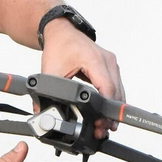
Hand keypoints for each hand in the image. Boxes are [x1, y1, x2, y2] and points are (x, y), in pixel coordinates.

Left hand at [41, 19, 123, 139]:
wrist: (61, 32)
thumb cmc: (59, 46)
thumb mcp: (50, 70)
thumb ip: (46, 92)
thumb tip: (42, 111)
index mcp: (95, 60)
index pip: (107, 89)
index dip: (105, 110)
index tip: (101, 123)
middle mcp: (107, 60)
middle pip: (117, 93)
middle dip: (111, 114)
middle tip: (103, 129)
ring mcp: (111, 63)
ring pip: (119, 91)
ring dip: (113, 108)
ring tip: (105, 125)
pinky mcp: (110, 67)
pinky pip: (116, 86)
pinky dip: (113, 99)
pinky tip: (107, 112)